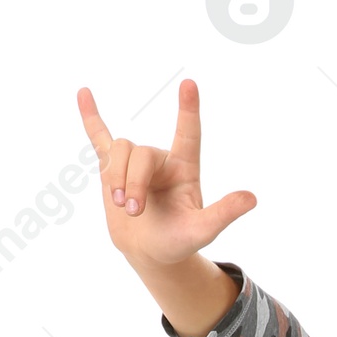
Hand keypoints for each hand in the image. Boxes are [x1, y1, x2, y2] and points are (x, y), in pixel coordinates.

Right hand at [76, 77, 256, 267]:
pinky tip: (83, 93)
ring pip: (119, 151)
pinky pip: (100, 137)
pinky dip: (91, 118)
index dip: (188, 110)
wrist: (150, 252)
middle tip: (134, 211)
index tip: (189, 85)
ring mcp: (136, 162)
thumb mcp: (202, 230)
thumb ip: (224, 213)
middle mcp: (161, 160)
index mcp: (185, 168)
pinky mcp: (112, 168)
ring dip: (116, 179)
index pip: (189, 133)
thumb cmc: (179, 241)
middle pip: (141, 153)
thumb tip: (252, 198)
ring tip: (122, 207)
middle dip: (134, 183)